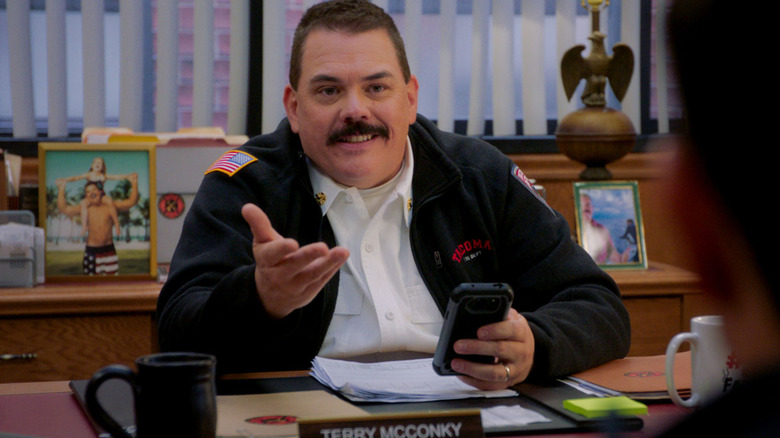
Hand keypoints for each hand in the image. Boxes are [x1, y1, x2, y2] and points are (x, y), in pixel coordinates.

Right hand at [241, 203, 348, 318]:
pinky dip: (333, 268)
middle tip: (323, 247)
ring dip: (328, 263)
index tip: (293, 243)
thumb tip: (247, 207)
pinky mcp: (309, 292)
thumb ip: (259, 224)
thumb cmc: (269, 261)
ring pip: (313, 274)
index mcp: (267, 260)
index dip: (282, 249)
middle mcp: (280, 275)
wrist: (269, 296)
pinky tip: (342, 256)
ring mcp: (296, 286)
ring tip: (342, 251)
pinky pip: (322, 279)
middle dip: (309, 256)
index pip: (273, 254)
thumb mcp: (262, 243)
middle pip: (295, 265)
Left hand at [450, 309, 534, 389]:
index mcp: (522, 333)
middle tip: (459, 346)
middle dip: (477, 348)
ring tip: (456, 363)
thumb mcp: (511, 319)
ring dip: (473, 369)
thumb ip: (499, 315)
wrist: (528, 351)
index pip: (511, 330)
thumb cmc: (514, 334)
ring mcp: (516, 370)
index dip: (495, 330)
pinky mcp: (508, 382)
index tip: (479, 331)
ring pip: (495, 373)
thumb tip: (477, 314)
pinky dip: (474, 382)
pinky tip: (462, 374)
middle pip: (500, 350)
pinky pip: (491, 386)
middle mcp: (521, 352)